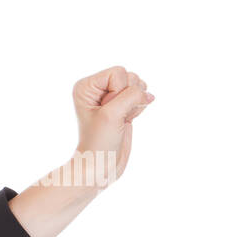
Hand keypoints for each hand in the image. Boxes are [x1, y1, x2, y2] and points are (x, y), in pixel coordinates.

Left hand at [71, 65, 154, 182]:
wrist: (100, 164)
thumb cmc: (99, 141)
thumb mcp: (113, 114)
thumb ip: (132, 95)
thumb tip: (149, 94)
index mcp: (86, 86)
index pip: (118, 72)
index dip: (119, 92)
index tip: (106, 111)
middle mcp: (97, 88)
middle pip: (130, 76)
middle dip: (128, 97)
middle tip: (115, 116)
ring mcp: (110, 96)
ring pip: (137, 85)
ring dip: (135, 103)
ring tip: (121, 119)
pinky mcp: (122, 106)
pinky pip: (141, 96)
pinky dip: (138, 108)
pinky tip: (127, 120)